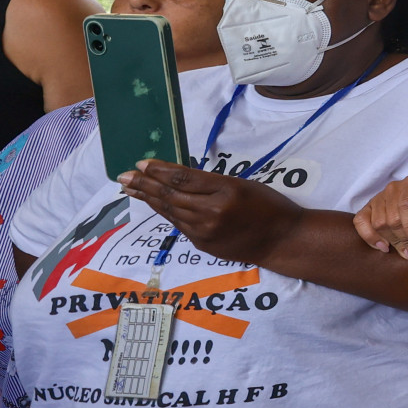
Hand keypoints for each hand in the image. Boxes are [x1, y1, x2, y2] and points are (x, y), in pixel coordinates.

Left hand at [119, 161, 303, 266]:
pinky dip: (164, 212)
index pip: (184, 178)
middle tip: (124, 176)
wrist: (282, 240)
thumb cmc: (269, 206)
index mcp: (226, 191)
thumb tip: (176, 178)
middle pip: (170, 195)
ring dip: (148, 198)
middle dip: (144, 184)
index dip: (160, 170)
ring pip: (170, 211)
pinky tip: (154, 204)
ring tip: (130, 188)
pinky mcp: (202, 244)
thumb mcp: (243, 185)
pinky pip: (179, 224)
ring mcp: (205, 231)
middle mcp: (212, 212)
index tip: (141, 163)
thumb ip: (211, 182)